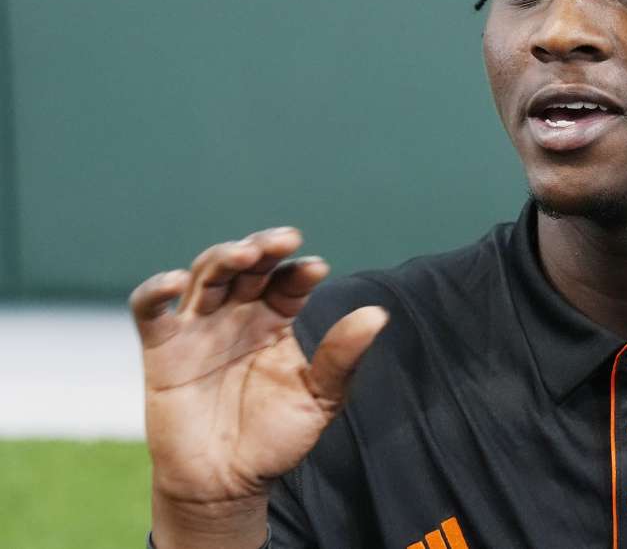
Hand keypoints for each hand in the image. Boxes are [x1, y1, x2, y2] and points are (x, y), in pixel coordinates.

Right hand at [130, 227, 385, 542]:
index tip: (316, 269)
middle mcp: (237, 315)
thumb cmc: (275, 439)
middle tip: (284, 240)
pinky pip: (149, 310)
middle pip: (247, 266)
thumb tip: (378, 314)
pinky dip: (156, 291)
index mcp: (275, 320)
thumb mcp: (320, 399)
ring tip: (247, 254)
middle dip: (264, 248)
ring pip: (205, 275)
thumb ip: (343, 357)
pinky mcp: (162, 349)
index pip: (287, 281)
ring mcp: (198, 327)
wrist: (227, 483)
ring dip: (223, 258)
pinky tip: (175, 283)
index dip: (299, 271)